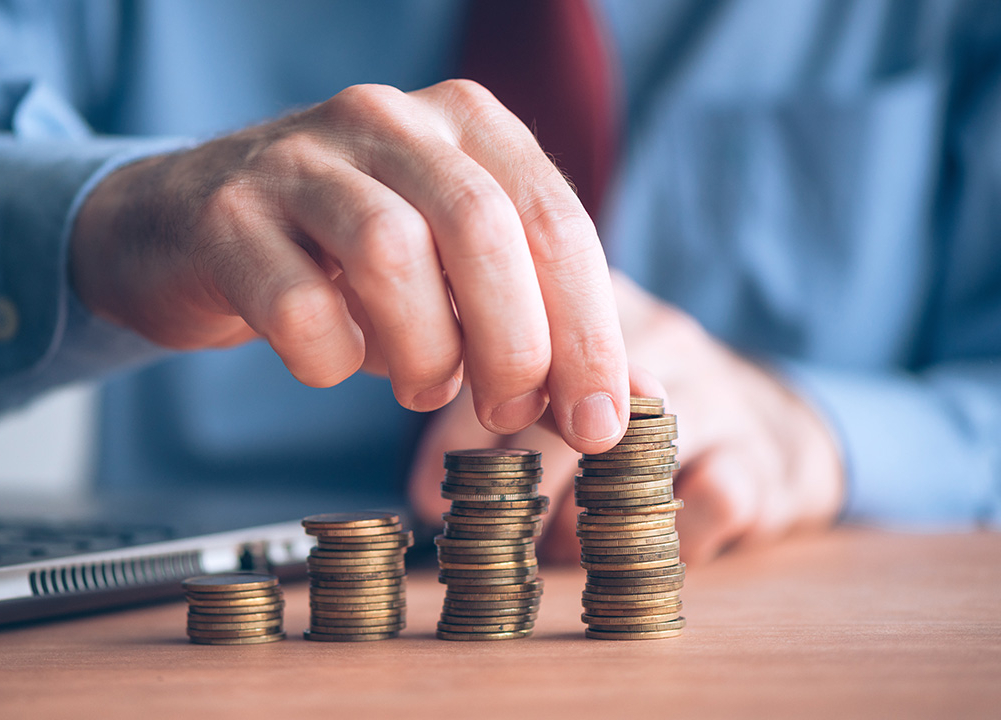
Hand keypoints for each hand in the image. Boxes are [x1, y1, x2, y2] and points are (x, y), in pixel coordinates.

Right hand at [70, 81, 629, 450]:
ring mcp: (297, 159)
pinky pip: (295, 301)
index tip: (599, 423)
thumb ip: (539, 325)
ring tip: (422, 386)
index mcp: (463, 123)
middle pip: (481, 227)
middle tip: (510, 412)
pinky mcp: (226, 214)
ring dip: (424, 350)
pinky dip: (329, 357)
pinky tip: (333, 360)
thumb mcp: (451, 274)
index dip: (588, 332)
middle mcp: (385, 120)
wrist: (185, 227)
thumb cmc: (338, 255)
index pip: (554, 218)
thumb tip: (630, 407)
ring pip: (390, 251)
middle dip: (515, 343)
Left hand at [408, 272, 845, 563]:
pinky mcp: (760, 456)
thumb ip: (491, 416)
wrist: (769, 421)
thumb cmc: (630, 411)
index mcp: (590, 303)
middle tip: (482, 532)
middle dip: (517, 475)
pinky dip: (662, 538)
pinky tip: (627, 556)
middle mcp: (656, 335)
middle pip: (572, 397)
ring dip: (584, 511)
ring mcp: (715, 391)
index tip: (432, 495)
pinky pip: (711, 500)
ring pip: (639, 449)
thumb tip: (425, 500)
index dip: (461, 425)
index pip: (515, 346)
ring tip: (550, 551)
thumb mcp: (564, 382)